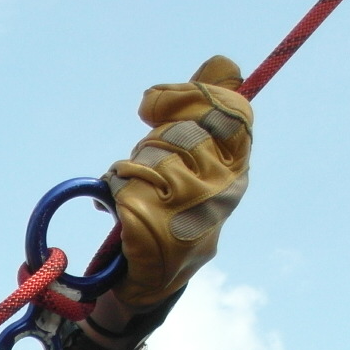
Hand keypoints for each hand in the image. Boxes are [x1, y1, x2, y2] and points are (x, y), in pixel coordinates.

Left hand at [105, 55, 253, 306]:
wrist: (143, 286)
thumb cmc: (165, 219)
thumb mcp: (189, 163)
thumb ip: (203, 116)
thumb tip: (225, 63)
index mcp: (234, 173)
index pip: (232, 114)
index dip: (193, 98)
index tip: (152, 106)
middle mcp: (222, 193)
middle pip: (184, 132)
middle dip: (153, 142)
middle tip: (143, 166)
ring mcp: (192, 215)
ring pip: (153, 160)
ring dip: (131, 171)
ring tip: (135, 195)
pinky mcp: (157, 235)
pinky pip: (125, 188)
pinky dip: (114, 196)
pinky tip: (121, 214)